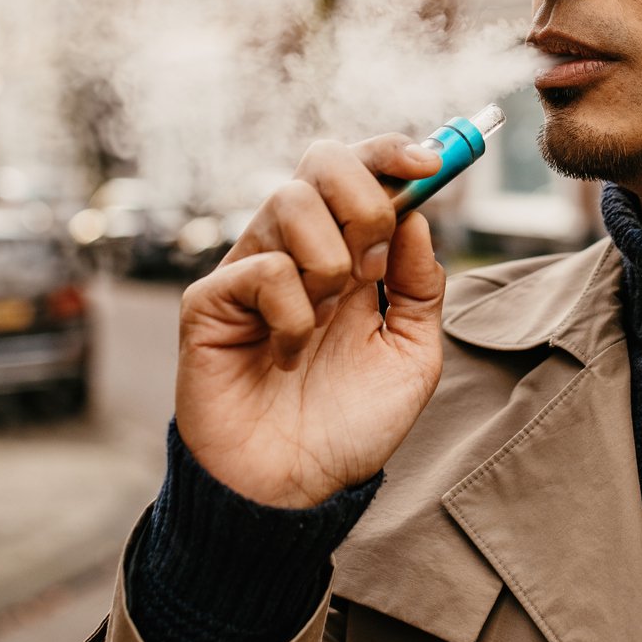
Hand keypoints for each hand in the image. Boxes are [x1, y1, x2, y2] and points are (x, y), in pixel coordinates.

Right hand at [174, 134, 447, 509]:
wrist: (297, 490)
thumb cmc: (349, 426)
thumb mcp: (411, 353)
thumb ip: (418, 285)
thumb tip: (419, 217)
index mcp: (344, 251)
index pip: (359, 170)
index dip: (393, 151)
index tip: (432, 163)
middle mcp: (295, 250)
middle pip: (321, 161)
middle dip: (364, 198)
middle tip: (374, 263)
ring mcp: (250, 270)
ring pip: (289, 202)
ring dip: (330, 262)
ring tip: (329, 318)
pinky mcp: (210, 302)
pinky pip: (262, 270)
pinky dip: (293, 316)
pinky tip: (286, 356)